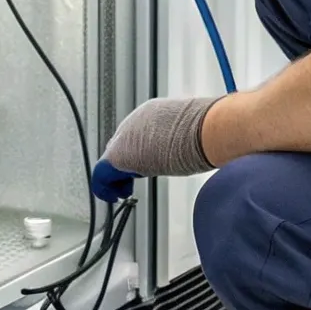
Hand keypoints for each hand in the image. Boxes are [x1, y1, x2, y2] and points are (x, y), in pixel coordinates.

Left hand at [91, 95, 219, 204]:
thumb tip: (201, 150)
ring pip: (110, 161)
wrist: (204, 130)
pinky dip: (106, 188)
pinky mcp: (119, 156)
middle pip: (118, 147)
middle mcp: (134, 121)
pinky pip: (102, 175)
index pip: (135, 135)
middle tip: (131, 184)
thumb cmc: (207, 132)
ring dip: (116, 179)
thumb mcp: (194, 134)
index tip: (141, 170)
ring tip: (124, 191)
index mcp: (152, 112)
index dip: (137, 155)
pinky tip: (115, 196)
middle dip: (124, 168)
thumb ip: (185, 140)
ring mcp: (124, 137)